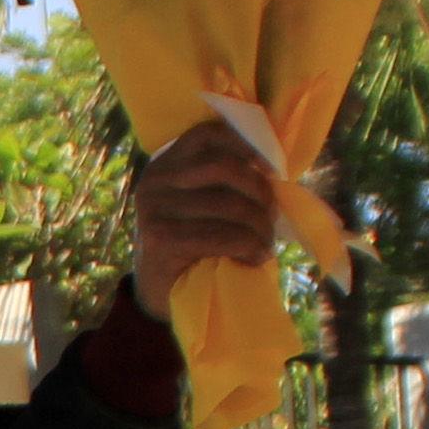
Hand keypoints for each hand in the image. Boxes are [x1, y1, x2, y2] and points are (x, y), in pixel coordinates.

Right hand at [130, 120, 275, 320]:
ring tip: (266, 243)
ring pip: (228, 204)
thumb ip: (224, 182)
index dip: (245, 143)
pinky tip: (256, 258)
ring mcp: (154, 209)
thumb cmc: (192, 245)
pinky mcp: (160, 239)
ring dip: (259, 227)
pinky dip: (248, 247)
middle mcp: (155, 180)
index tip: (271, 167)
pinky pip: (221, 235)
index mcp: (166, 164)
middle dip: (259, 190)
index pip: (208, 134)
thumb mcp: (202, 204)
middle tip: (272, 216)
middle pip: (223, 167)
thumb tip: (274, 169)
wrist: (159, 294)